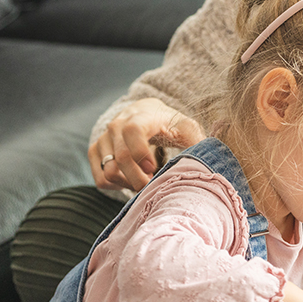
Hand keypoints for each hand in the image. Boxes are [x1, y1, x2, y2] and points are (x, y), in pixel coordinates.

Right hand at [89, 98, 204, 190]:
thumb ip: (196, 139)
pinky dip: (117, 186)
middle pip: (120, 159)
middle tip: (154, 185)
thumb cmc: (170, 124)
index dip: (141, 152)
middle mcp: (117, 125)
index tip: (154, 170)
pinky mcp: (95, 151)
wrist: (146, 114)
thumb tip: (207, 153)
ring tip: (146, 181)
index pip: (133, 131)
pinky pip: (100, 179)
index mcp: (141, 116)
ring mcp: (104, 138)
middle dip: (139, 179)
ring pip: (109, 172)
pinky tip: (132, 181)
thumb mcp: (186, 127)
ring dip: (128, 184)